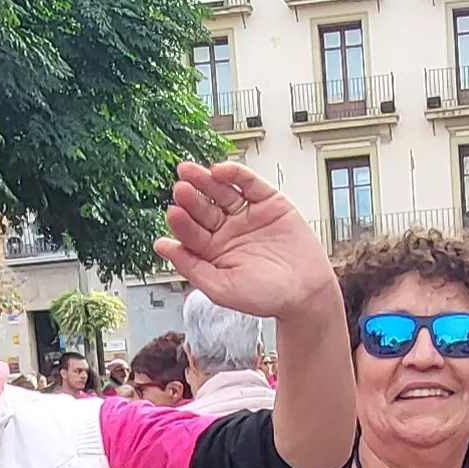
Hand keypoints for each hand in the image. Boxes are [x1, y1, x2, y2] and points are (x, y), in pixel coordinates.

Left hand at [152, 160, 334, 319]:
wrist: (307, 292)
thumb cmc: (266, 297)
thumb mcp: (221, 288)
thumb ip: (190, 265)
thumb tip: (161, 246)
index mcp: (212, 252)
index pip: (191, 233)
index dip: (182, 223)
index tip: (172, 213)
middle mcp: (227, 231)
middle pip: (203, 209)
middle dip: (191, 198)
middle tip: (179, 188)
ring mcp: (246, 215)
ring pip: (222, 193)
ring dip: (205, 181)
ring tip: (190, 171)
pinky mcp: (268, 201)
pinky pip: (248, 184)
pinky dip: (235, 174)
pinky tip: (220, 170)